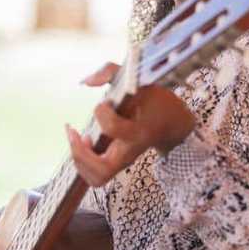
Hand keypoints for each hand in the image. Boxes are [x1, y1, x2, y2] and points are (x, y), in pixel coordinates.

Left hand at [66, 62, 195, 187]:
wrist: (173, 123)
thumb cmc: (155, 101)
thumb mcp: (138, 80)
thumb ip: (110, 71)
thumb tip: (85, 82)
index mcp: (138, 130)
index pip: (114, 128)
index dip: (102, 114)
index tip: (103, 103)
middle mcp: (129, 150)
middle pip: (102, 169)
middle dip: (81, 153)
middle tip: (75, 132)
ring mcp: (123, 160)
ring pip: (97, 178)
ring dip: (79, 160)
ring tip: (77, 138)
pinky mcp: (116, 163)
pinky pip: (96, 175)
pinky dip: (83, 162)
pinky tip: (83, 142)